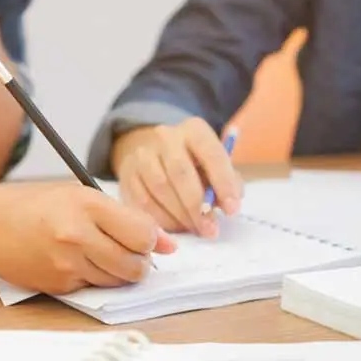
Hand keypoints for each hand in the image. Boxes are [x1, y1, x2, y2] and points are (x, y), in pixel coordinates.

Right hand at [0, 183, 177, 294]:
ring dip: (119, 271)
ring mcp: (66, 264)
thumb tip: (169, 245)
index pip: (142, 233)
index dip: (152, 239)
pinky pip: (94, 287)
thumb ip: (125, 217)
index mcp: (86, 204)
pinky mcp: (59, 285)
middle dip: (140, 261)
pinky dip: (94, 277)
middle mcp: (76, 235)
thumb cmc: (37, 206)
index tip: (146, 238)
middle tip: (130, 250)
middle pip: (135, 264)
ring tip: (100, 252)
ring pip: (118, 280)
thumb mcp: (81, 196)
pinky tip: (76, 261)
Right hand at [110, 118, 243, 238]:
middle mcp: (166, 137)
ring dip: (180, 216)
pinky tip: (174, 228)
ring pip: (160, 189)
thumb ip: (228, 182)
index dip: (223, 183)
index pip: (211, 153)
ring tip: (194, 229)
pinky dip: (161, 220)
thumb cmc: (196, 165)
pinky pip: (142, 202)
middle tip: (210, 230)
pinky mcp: (127, 175)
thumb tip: (228, 205)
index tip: (233, 210)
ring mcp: (142, 155)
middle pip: (180, 173)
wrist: (155, 153)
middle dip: (197, 206)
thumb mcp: (215, 165)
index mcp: (194, 130)